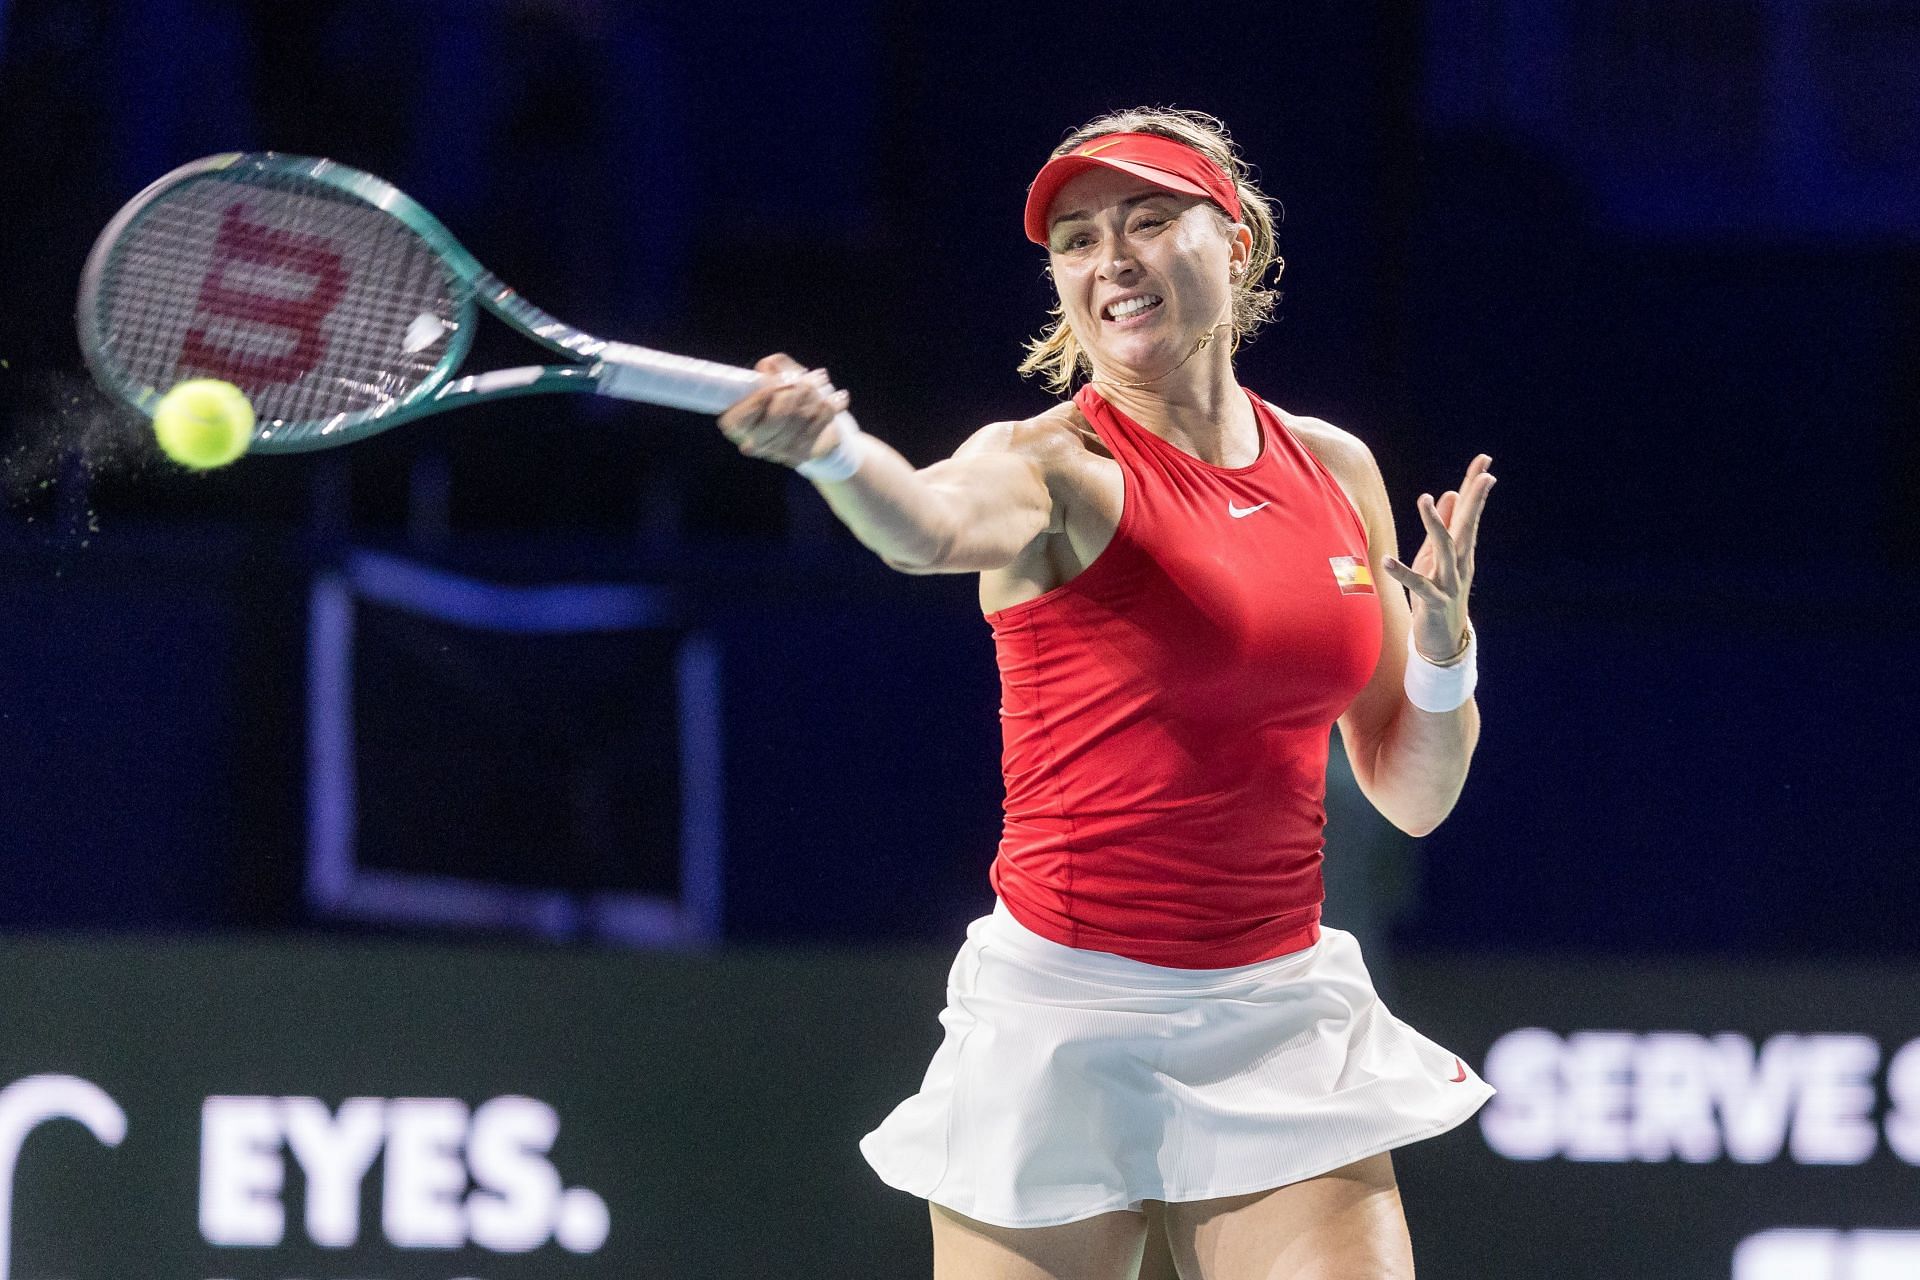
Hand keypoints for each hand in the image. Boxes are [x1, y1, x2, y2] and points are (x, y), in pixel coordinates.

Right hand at [715, 353, 852, 469]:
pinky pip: (819, 424)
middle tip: (803, 380)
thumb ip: (774, 367)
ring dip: (813, 395)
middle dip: (794, 392)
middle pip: (776, 414)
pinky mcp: (801, 455)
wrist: (817, 430)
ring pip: (800, 416)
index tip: (774, 384)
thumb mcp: (780, 377)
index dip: (759, 399)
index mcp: (736, 423)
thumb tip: (769, 365)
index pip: (740, 417)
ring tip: (821, 381)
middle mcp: (753, 442)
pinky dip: (830, 407)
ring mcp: (777, 452)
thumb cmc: (790, 399)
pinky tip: (838, 398)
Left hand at [1381, 454, 1495, 664]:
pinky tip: (1386, 560)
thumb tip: (1449, 493)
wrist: (1444, 639)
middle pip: (1468, 526)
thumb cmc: (1439, 591)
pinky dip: (1402, 573)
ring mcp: (1449, 581)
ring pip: (1445, 548)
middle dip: (1475, 501)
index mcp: (1462, 550)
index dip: (1475, 487)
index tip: (1484, 461)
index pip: (1470, 513)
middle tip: (1484, 476)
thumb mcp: (1438, 556)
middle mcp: (1460, 562)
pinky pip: (1417, 584)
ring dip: (1435, 523)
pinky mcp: (1434, 600)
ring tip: (1425, 498)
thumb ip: (1444, 526)